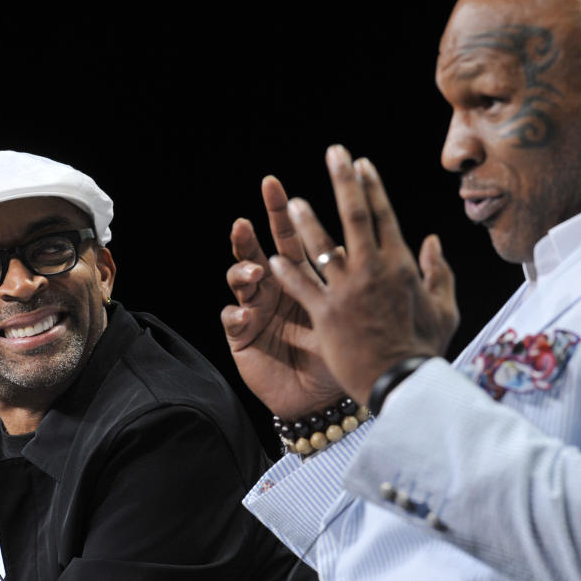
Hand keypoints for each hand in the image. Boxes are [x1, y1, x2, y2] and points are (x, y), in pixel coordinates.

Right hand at [221, 175, 346, 418]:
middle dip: (248, 232)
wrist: (322, 398)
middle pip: (256, 250)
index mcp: (299, 276)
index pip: (288, 236)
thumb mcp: (344, 312)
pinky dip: (236, 314)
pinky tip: (246, 316)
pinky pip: (232, 318)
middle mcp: (273, 287)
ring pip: (238, 279)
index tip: (273, 183)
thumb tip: (348, 242)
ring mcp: (255, 309)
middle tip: (245, 218)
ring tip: (254, 273)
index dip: (279, 210)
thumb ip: (343, 279)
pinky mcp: (241, 335)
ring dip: (242, 271)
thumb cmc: (337, 353)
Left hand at [267, 145, 458, 404]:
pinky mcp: (326, 315)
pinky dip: (287, 272)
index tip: (362, 163)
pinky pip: (302, 287)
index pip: (385, 216)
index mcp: (402, 266)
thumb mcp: (444, 309)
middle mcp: (373, 271)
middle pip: (356, 216)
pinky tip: (273, 257)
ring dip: (307, 221)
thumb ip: (440, 272)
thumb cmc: (424, 348)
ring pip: (322, 247)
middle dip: (344, 180)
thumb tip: (433, 241)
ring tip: (291, 201)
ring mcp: (348, 292)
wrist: (402, 383)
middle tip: (334, 152)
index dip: (372, 186)